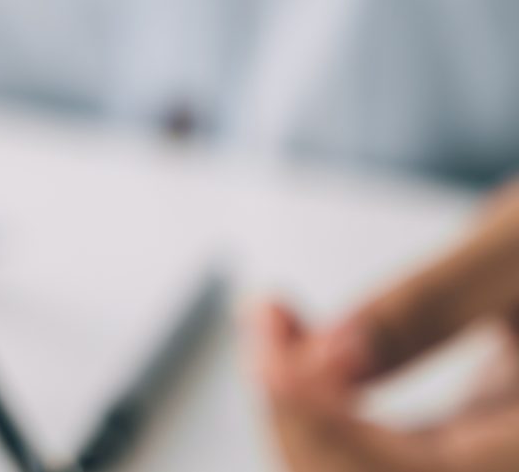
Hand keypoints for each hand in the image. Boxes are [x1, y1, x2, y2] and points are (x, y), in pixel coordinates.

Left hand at [252, 186, 518, 469]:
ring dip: (304, 415)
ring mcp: (495, 464)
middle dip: (300, 419)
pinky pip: (385, 453)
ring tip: (277, 318)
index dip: (322, 430)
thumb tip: (329, 355)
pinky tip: (296, 337)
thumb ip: (433, 304)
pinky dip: (326, 406)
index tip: (273, 352)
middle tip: (267, 318)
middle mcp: (514, 468)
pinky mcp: (477, 446)